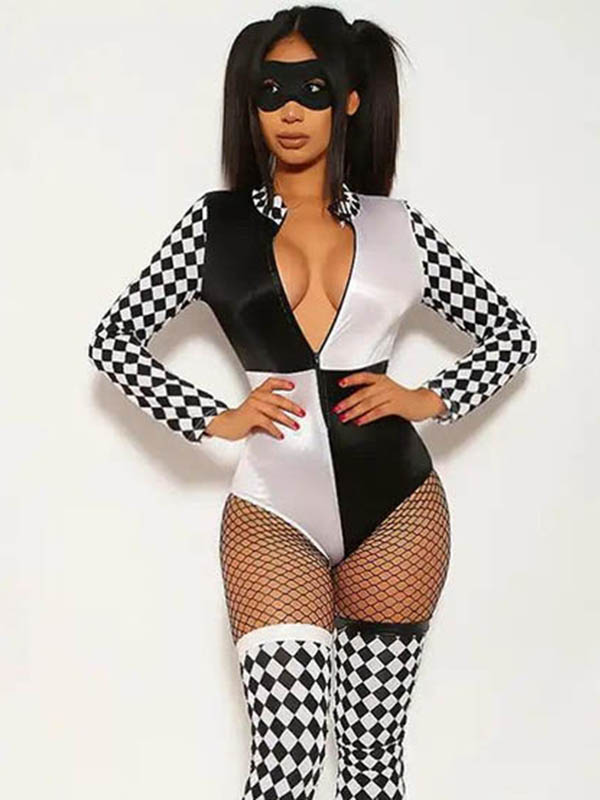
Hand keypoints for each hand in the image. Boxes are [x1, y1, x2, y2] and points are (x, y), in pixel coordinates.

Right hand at [203, 377, 305, 440]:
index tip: (292, 386)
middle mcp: (256, 397)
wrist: (226, 424)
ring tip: (294, 425)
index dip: (282, 383)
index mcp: (258, 392)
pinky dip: (275, 430)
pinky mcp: (251, 416)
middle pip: (278, 399)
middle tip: (301, 412)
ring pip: (275, 411)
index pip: (271, 383)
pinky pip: (267, 422)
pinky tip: (280, 434)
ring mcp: (253, 405)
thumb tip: (287, 415)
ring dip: (287, 420)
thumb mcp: (256, 409)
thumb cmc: (242, 418)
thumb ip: (269, 409)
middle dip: (292, 406)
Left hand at [331, 372, 447, 425]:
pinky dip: (367, 417)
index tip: (340, 383)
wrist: (423, 402)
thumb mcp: (388, 390)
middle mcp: (385, 385)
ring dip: (354, 411)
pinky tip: (360, 421)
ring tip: (345, 417)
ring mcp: (391, 395)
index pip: (364, 377)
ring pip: (368, 403)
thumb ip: (373, 393)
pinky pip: (378, 411)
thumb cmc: (404, 397)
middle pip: (363, 393)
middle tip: (338, 409)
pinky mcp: (396, 405)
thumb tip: (354, 403)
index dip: (351, 379)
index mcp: (381, 379)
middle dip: (348, 402)